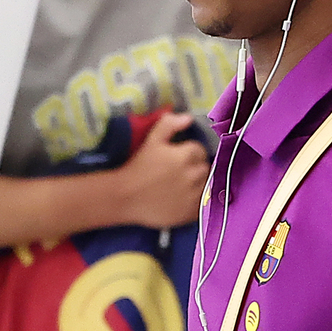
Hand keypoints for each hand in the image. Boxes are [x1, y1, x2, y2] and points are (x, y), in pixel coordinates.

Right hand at [116, 112, 210, 229]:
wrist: (125, 197)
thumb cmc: (137, 167)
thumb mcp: (151, 140)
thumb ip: (169, 124)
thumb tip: (188, 118)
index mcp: (186, 155)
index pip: (199, 150)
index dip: (188, 152)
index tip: (177, 158)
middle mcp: (194, 175)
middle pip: (204, 167)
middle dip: (194, 167)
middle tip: (178, 172)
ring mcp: (194, 195)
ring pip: (206, 185)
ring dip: (198, 183)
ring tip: (180, 186)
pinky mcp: (190, 212)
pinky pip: (203, 203)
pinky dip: (197, 200)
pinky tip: (182, 199)